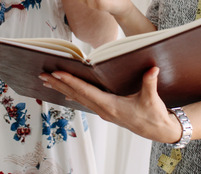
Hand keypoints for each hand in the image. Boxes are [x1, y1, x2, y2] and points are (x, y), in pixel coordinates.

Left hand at [39, 67, 182, 143]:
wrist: (158, 131)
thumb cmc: (154, 116)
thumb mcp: (152, 100)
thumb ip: (150, 83)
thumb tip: (152, 69)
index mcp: (111, 106)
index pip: (86, 91)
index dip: (71, 81)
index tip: (57, 73)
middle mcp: (103, 109)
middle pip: (76, 94)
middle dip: (59, 84)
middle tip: (42, 74)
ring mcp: (103, 111)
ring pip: (78, 98)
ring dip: (62, 88)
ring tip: (47, 80)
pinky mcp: (106, 110)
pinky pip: (85, 101)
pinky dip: (73, 93)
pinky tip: (66, 90)